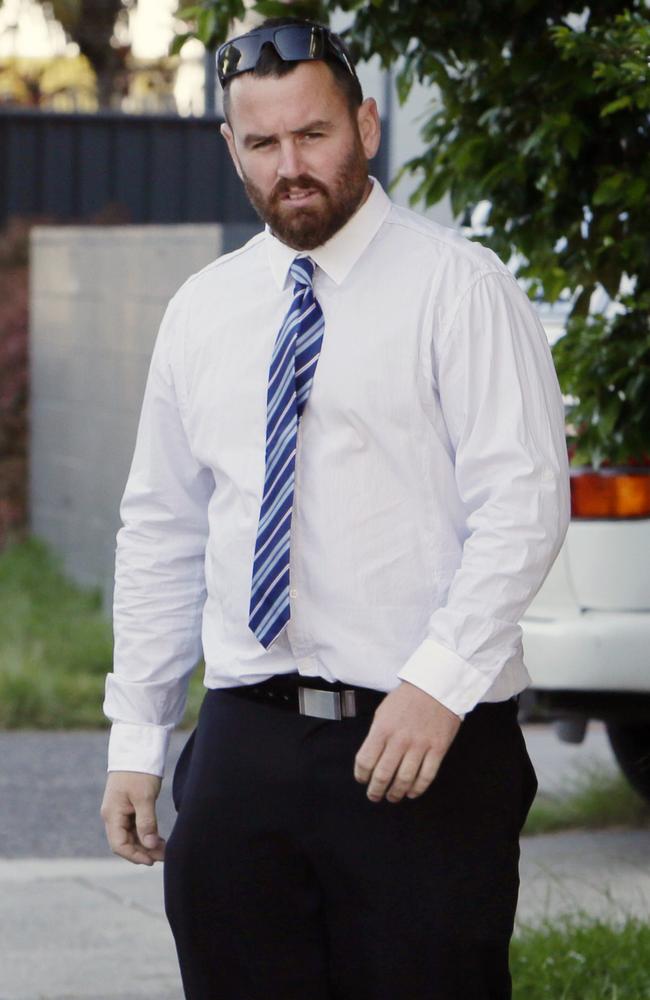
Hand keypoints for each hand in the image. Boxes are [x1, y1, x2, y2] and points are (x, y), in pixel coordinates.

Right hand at [100, 771, 164, 864]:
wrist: (137, 749)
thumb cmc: (139, 771)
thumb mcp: (144, 797)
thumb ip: (146, 822)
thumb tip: (150, 846)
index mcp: (112, 814)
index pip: (119, 845)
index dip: (135, 855)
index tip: (152, 860)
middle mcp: (113, 815)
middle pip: (125, 843)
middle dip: (143, 852)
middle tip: (164, 856)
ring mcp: (119, 811)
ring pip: (131, 836)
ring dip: (146, 844)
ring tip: (165, 849)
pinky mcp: (128, 807)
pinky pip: (134, 827)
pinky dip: (146, 834)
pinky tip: (159, 839)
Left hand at [354, 681, 461, 802]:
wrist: (436, 686)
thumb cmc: (407, 698)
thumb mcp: (383, 712)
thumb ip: (376, 735)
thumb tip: (370, 759)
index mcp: (383, 729)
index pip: (365, 761)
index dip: (361, 775)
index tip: (362, 780)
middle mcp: (400, 739)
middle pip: (383, 775)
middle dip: (376, 790)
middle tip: (374, 796)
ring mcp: (420, 745)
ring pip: (404, 780)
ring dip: (396, 793)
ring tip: (392, 796)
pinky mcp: (437, 749)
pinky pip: (426, 776)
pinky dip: (418, 789)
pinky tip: (412, 792)